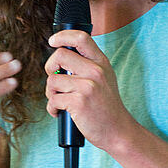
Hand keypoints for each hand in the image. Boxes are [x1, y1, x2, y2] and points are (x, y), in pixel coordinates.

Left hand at [44, 29, 131, 151]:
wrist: (118, 131)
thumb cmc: (106, 106)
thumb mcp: (103, 78)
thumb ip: (87, 65)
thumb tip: (60, 56)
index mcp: (101, 62)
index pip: (81, 38)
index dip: (63, 36)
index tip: (53, 41)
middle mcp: (95, 71)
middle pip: (60, 55)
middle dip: (50, 68)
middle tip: (55, 81)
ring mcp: (88, 86)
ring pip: (52, 80)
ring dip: (50, 92)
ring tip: (61, 101)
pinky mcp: (79, 102)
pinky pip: (53, 99)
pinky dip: (52, 108)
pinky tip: (61, 112)